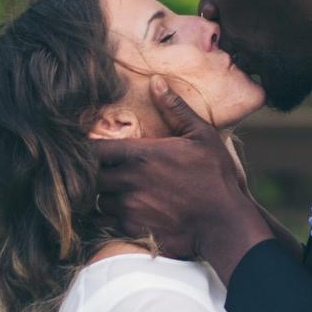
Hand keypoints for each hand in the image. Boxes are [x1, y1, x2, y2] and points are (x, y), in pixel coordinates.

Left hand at [93, 79, 269, 271]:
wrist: (224, 224)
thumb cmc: (216, 177)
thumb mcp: (202, 136)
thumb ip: (175, 109)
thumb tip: (156, 81)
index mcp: (141, 155)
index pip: (94, 149)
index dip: (87, 148)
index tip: (90, 148)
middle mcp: (128, 181)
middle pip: (88, 176)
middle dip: (90, 173)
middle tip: (98, 170)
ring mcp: (128, 208)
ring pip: (96, 200)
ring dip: (101, 195)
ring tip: (111, 191)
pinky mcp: (132, 230)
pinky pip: (104, 223)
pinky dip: (106, 218)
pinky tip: (119, 212)